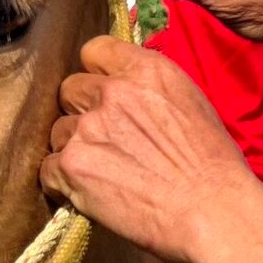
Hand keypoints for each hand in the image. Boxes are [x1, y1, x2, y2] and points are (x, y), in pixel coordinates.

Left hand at [41, 36, 262, 262]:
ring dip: (74, 150)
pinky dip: (63, 183)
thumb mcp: (193, 105)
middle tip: (103, 139)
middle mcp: (113, 92)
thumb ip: (153, 91)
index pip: (95, 50)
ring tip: (102, 174)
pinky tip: (89, 194)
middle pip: (70, 89)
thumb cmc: (214, 166)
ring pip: (58, 132)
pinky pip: (48, 170)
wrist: (212, 213)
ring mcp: (88, 128)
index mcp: (147, 70)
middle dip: (81, 112)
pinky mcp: (72, 166)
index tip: (104, 94)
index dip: (96, 74)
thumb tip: (131, 95)